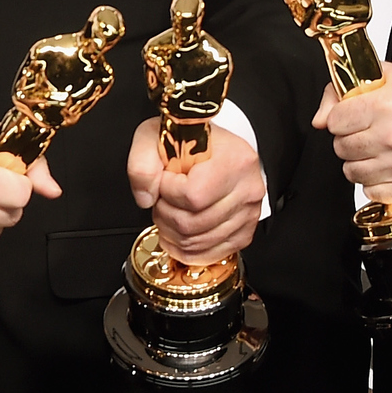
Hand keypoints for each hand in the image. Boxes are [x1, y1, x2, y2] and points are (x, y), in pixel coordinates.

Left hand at [128, 119, 265, 265]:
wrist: (207, 144)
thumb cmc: (184, 138)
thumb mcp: (153, 137)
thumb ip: (142, 165)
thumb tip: (146, 199)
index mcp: (233, 160)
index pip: (192, 196)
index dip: (166, 193)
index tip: (165, 180)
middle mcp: (247, 188)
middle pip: (193, 224)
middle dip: (165, 215)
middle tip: (162, 199)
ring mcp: (249, 211)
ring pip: (199, 242)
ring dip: (173, 233)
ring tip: (169, 212)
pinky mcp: (245, 230)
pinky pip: (213, 254)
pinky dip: (188, 251)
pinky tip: (178, 236)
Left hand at [313, 62, 391, 201]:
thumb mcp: (383, 76)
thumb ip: (342, 90)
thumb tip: (320, 119)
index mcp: (385, 105)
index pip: (334, 121)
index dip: (340, 118)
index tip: (352, 116)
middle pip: (341, 148)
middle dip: (349, 139)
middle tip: (368, 131)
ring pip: (351, 172)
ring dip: (360, 161)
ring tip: (378, 147)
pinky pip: (370, 191)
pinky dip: (375, 181)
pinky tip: (388, 164)